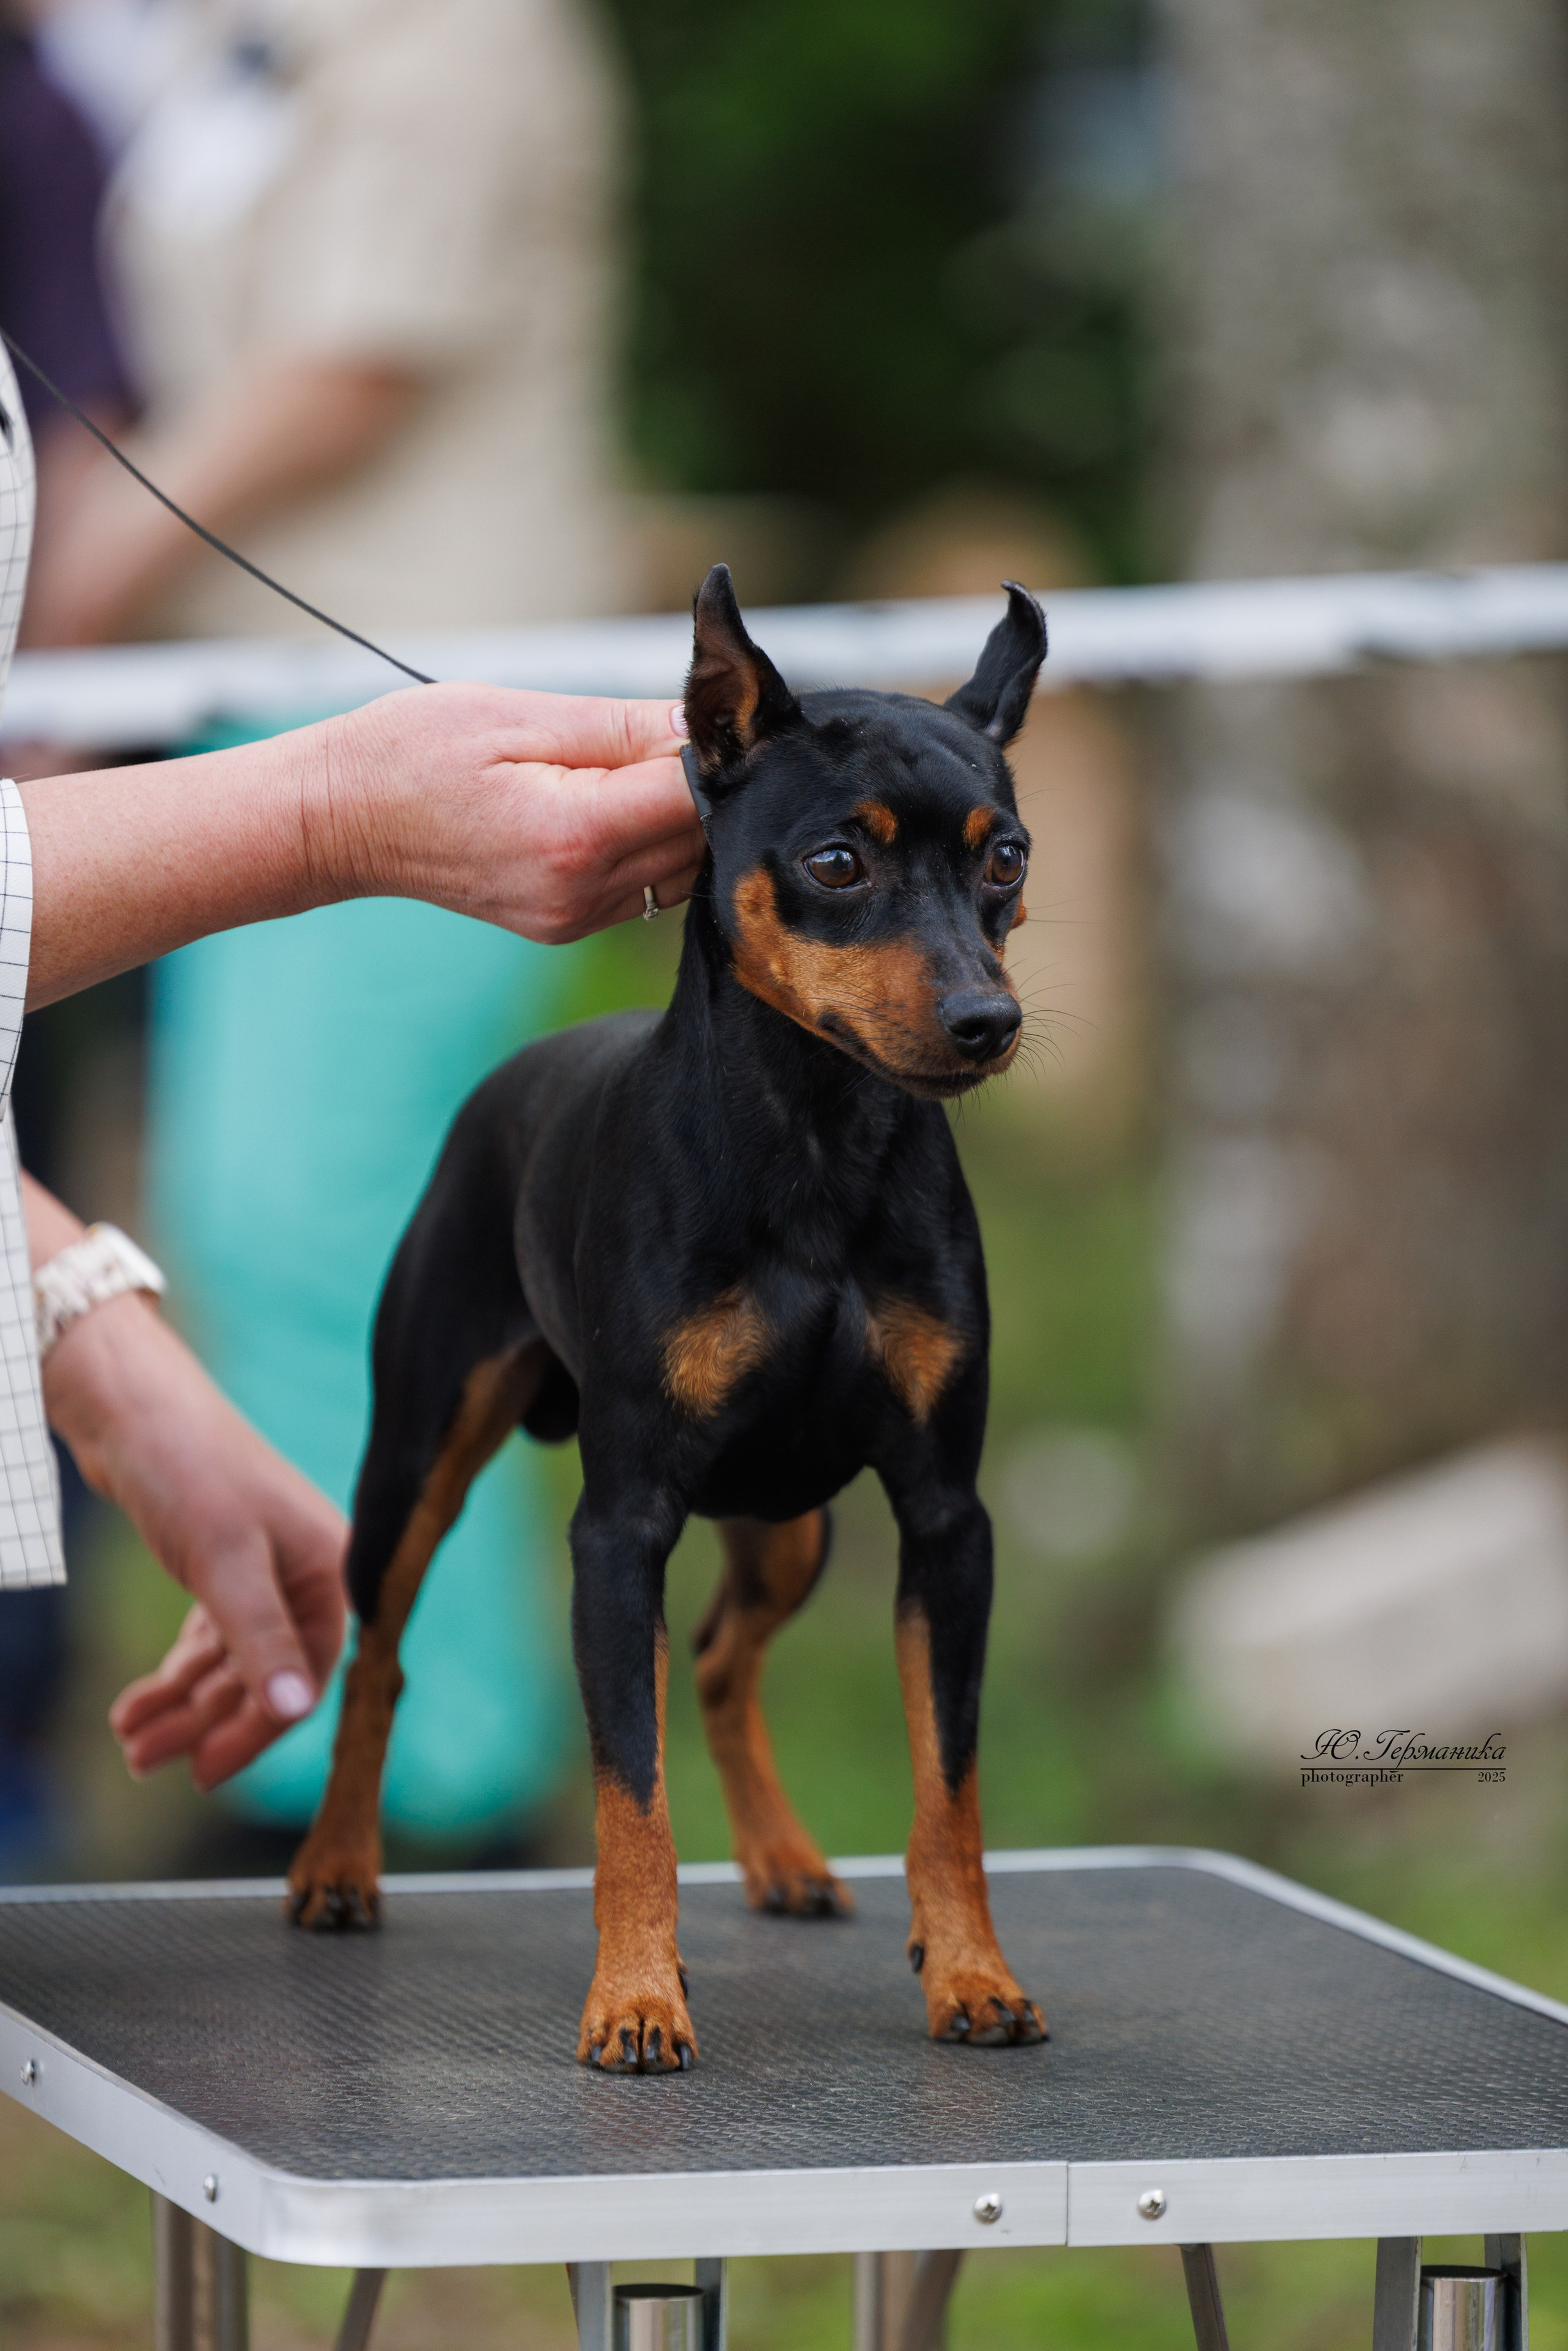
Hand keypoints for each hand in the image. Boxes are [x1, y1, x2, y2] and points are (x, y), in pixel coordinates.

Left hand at [44, 1293, 347, 1788]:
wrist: (131, 1408)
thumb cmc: (190, 1468)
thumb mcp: (225, 1558)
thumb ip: (261, 1639)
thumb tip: (296, 1711)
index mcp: (331, 1569)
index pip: (306, 1676)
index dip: (259, 1729)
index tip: (205, 1771)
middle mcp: (305, 1575)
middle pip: (263, 1679)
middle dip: (203, 1723)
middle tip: (144, 1761)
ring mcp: (262, 1574)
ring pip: (229, 1666)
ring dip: (180, 1706)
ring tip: (128, 1739)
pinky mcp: (221, 1569)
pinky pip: (207, 1642)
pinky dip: (171, 1676)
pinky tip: (134, 1704)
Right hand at [327, 685, 703, 942]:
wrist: (341, 821)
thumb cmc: (412, 752)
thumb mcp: (515, 716)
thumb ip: (619, 727)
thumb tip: (700, 726)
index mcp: (574, 835)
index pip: (692, 795)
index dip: (715, 750)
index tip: (715, 713)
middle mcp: (581, 891)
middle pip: (696, 838)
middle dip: (705, 782)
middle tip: (686, 728)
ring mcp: (573, 917)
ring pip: (679, 868)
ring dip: (680, 817)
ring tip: (641, 762)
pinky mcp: (565, 924)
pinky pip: (644, 886)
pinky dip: (650, 844)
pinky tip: (619, 803)